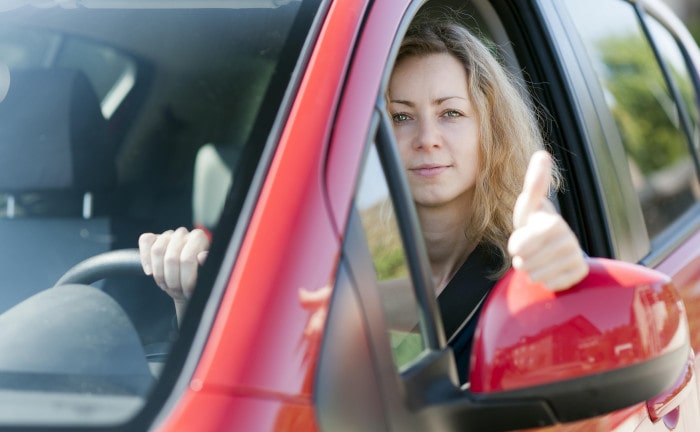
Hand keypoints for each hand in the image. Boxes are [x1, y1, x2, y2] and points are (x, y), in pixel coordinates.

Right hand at [138, 227, 209, 322]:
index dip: (186, 279)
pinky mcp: (153, 238)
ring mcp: (167, 235)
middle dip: (173, 280)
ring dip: (159, 274)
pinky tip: (150, 272)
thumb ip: (205, 266)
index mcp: (199, 238)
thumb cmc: (197, 279)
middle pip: (171, 258)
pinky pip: (145, 241)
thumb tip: (202, 256)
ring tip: (166, 286)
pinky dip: (145, 258)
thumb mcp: (205, 276)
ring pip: (157, 251)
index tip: (189, 292)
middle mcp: (183, 233)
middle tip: (178, 292)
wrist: (186, 282)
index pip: (188, 259)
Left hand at [508, 151, 588, 290]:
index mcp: (553, 223)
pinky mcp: (580, 273)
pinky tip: (548, 272)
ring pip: (540, 275)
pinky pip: (553, 284)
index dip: (517, 245)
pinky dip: (545, 281)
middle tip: (525, 255)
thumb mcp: (528, 207)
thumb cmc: (535, 225)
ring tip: (535, 262)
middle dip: (521, 260)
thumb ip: (534, 184)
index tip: (516, 245)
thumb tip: (542, 154)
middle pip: (529, 261)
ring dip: (531, 271)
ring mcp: (576, 256)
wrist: (553, 249)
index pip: (524, 243)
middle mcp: (570, 239)